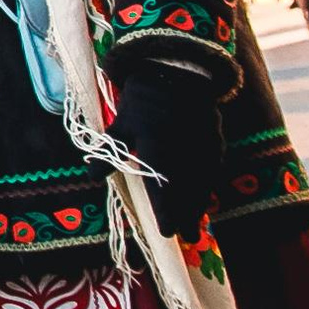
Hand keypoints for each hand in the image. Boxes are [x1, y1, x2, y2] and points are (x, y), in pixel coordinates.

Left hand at [105, 70, 222, 240]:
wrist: (178, 70)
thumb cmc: (144, 98)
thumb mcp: (121, 124)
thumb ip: (109, 153)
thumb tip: (92, 176)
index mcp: (159, 156)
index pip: (164, 195)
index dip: (166, 216)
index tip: (167, 233)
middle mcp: (185, 158)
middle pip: (188, 196)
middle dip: (188, 218)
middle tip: (189, 237)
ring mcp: (203, 150)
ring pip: (204, 186)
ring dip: (200, 205)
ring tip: (198, 222)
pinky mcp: (216, 141)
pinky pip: (213, 171)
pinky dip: (209, 185)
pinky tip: (207, 192)